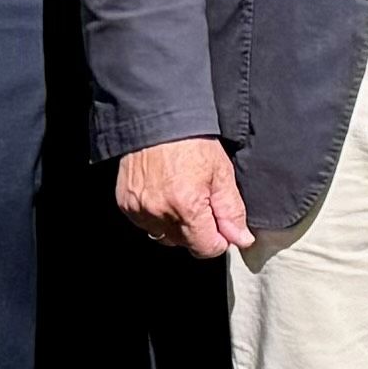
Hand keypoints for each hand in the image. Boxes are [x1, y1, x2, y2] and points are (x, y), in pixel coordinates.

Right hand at [118, 135, 252, 257]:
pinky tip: (165, 194)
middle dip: (199, 229)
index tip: (221, 223)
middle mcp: (159, 213)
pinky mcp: (126, 205)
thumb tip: (241, 240)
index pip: (206, 249)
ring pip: (165, 236)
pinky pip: (147, 224)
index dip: (219, 239)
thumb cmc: (191, 142)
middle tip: (201, 200)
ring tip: (182, 195)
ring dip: (177, 225)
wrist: (156, 119)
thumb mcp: (221, 174)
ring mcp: (139, 211)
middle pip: (186, 244)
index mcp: (186, 208)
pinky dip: (157, 216)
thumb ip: (231, 212)